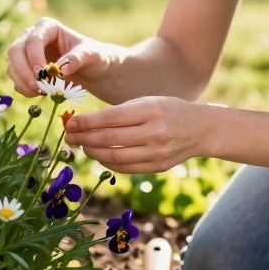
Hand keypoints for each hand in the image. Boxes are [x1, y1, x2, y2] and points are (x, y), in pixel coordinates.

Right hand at [6, 17, 120, 97]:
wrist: (91, 70)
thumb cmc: (92, 56)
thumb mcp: (91, 55)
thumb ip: (78, 58)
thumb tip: (62, 68)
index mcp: (47, 27)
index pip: (33, 39)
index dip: (34, 57)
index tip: (43, 74)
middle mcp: (31, 37)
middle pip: (15, 51)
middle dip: (23, 71)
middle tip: (38, 87)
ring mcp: (25, 53)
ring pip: (12, 67)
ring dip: (23, 82)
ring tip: (42, 92)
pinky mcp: (23, 69)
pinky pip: (16, 80)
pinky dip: (24, 89)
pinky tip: (40, 93)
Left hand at [63, 96, 212, 173]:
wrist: (200, 128)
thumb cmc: (167, 110)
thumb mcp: (147, 102)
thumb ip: (119, 112)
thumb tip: (84, 123)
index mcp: (150, 110)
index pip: (110, 118)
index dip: (86, 122)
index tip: (70, 123)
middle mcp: (154, 132)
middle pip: (109, 138)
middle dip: (84, 138)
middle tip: (68, 137)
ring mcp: (157, 152)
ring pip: (114, 156)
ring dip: (92, 152)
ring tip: (81, 146)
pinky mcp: (158, 167)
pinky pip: (125, 168)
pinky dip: (107, 163)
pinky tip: (99, 155)